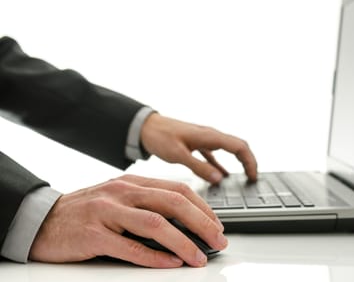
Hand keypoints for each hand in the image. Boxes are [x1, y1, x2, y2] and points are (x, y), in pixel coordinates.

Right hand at [29, 175, 226, 267]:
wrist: (42, 220)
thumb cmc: (86, 212)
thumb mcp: (119, 199)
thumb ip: (147, 205)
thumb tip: (186, 224)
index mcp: (132, 183)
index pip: (177, 189)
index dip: (202, 207)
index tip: (217, 224)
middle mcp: (123, 192)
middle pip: (173, 203)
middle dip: (202, 223)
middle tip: (219, 240)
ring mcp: (108, 211)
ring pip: (156, 224)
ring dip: (184, 242)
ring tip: (200, 256)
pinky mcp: (94, 234)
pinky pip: (130, 247)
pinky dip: (155, 257)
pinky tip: (171, 263)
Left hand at [140, 113, 257, 183]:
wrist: (144, 126)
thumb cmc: (159, 136)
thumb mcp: (178, 154)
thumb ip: (200, 167)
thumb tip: (220, 179)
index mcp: (209, 136)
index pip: (239, 147)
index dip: (250, 161)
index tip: (253, 176)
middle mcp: (210, 135)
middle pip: (238, 146)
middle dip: (249, 162)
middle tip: (254, 179)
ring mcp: (204, 139)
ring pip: (229, 149)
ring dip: (238, 162)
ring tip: (244, 178)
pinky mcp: (196, 143)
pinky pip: (215, 154)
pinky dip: (222, 165)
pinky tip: (222, 176)